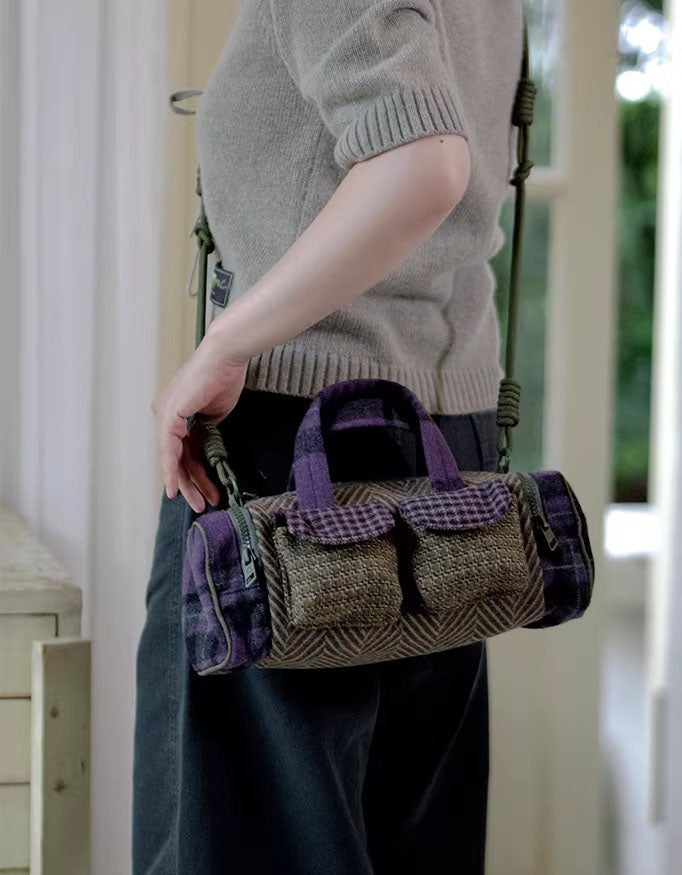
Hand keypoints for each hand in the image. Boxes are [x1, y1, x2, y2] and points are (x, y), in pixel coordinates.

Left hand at [151, 331, 247, 512]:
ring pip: (172, 458)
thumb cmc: (224, 377)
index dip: (189, 472)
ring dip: (186, 482)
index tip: (200, 491)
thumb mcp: (214, 413)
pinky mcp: (169, 415)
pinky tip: (176, 486)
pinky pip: (170, 449)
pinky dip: (172, 469)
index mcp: (175, 413)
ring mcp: (164, 415)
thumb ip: (207, 431)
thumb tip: (207, 446)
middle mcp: (165, 415)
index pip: (181, 449)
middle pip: (176, 457)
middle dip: (190, 483)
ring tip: (200, 501)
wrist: (225, 357)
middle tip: (201, 503)